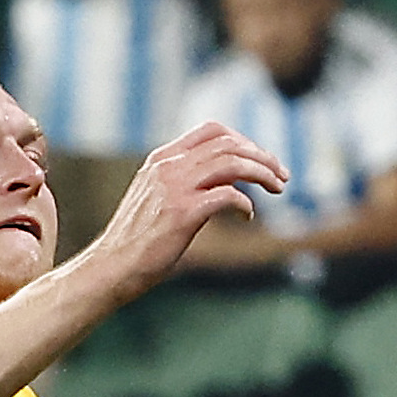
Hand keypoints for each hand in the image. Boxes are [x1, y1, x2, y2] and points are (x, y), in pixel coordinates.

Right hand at [81, 121, 290, 297]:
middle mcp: (169, 166)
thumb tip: (223, 181)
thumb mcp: (157, 197)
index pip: (212, 131)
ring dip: (262, 173)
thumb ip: (184, 181)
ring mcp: (175, 187)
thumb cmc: (139, 239)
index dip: (244, 140)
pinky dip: (245, 202)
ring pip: (232, 163)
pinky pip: (227, 195)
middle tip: (282, 175)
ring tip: (278, 188)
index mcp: (162, 158)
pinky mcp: (183, 212)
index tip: (262, 158)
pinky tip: (248, 215)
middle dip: (262, 156)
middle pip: (228, 143)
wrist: (113, 265)